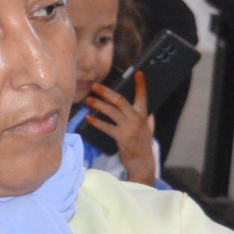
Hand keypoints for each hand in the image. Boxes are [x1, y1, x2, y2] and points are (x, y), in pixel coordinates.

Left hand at [85, 71, 157, 185]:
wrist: (142, 161)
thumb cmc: (141, 143)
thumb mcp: (145, 127)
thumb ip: (140, 115)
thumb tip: (131, 105)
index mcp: (143, 114)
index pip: (143, 96)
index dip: (140, 84)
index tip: (137, 72)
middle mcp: (137, 119)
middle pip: (120, 101)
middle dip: (106, 92)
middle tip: (94, 86)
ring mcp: (129, 128)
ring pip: (111, 111)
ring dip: (98, 105)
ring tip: (88, 100)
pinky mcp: (121, 137)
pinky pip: (106, 127)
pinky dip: (96, 122)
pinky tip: (88, 118)